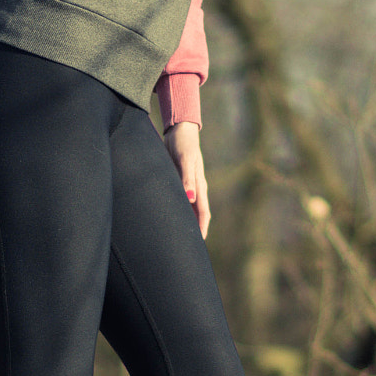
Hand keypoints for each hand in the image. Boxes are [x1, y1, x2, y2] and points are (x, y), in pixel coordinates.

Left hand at [163, 122, 210, 238]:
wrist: (180, 129)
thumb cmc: (183, 143)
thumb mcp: (185, 159)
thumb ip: (187, 178)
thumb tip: (191, 198)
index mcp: (199, 185)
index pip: (203, 212)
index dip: (202, 228)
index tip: (199, 243)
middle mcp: (196, 187)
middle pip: (198, 213)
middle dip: (195, 229)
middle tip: (189, 246)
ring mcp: (188, 184)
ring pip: (189, 207)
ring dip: (187, 220)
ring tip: (180, 235)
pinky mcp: (180, 179)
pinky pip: (181, 198)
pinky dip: (179, 208)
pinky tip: (171, 214)